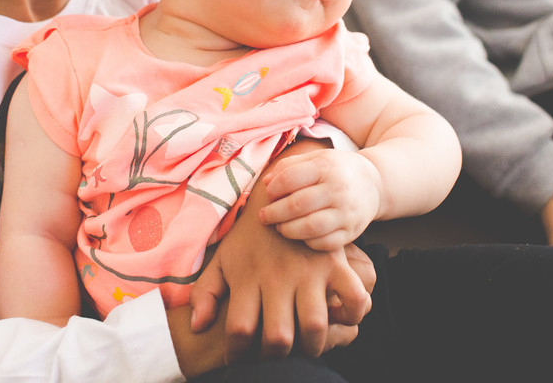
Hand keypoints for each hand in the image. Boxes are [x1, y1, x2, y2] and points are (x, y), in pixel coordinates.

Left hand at [188, 155, 372, 360]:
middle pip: (278, 337)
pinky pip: (353, 296)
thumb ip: (206, 293)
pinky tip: (338, 317)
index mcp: (248, 277)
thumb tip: (198, 326)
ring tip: (306, 346)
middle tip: (274, 356)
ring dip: (312, 346)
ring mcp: (309, 270)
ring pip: (315, 325)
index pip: (240, 329)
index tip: (234, 358)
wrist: (276, 193)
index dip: (236, 353)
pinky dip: (351, 314)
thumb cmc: (246, 237)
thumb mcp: (221, 259)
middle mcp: (278, 276)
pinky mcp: (334, 261)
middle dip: (276, 357)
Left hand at [257, 148, 381, 250]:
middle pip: (298, 205)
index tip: (268, 194)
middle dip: (274, 213)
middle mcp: (339, 190)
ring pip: (310, 228)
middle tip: (263, 216)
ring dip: (288, 230)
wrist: (374, 185)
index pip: (291, 178)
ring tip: (279, 227)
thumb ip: (289, 167)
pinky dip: (307, 242)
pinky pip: (324, 243)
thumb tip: (266, 183)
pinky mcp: (351, 232)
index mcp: (327, 167)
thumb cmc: (337, 170)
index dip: (274, 188)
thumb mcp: (316, 159)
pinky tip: (299, 235)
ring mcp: (347, 213)